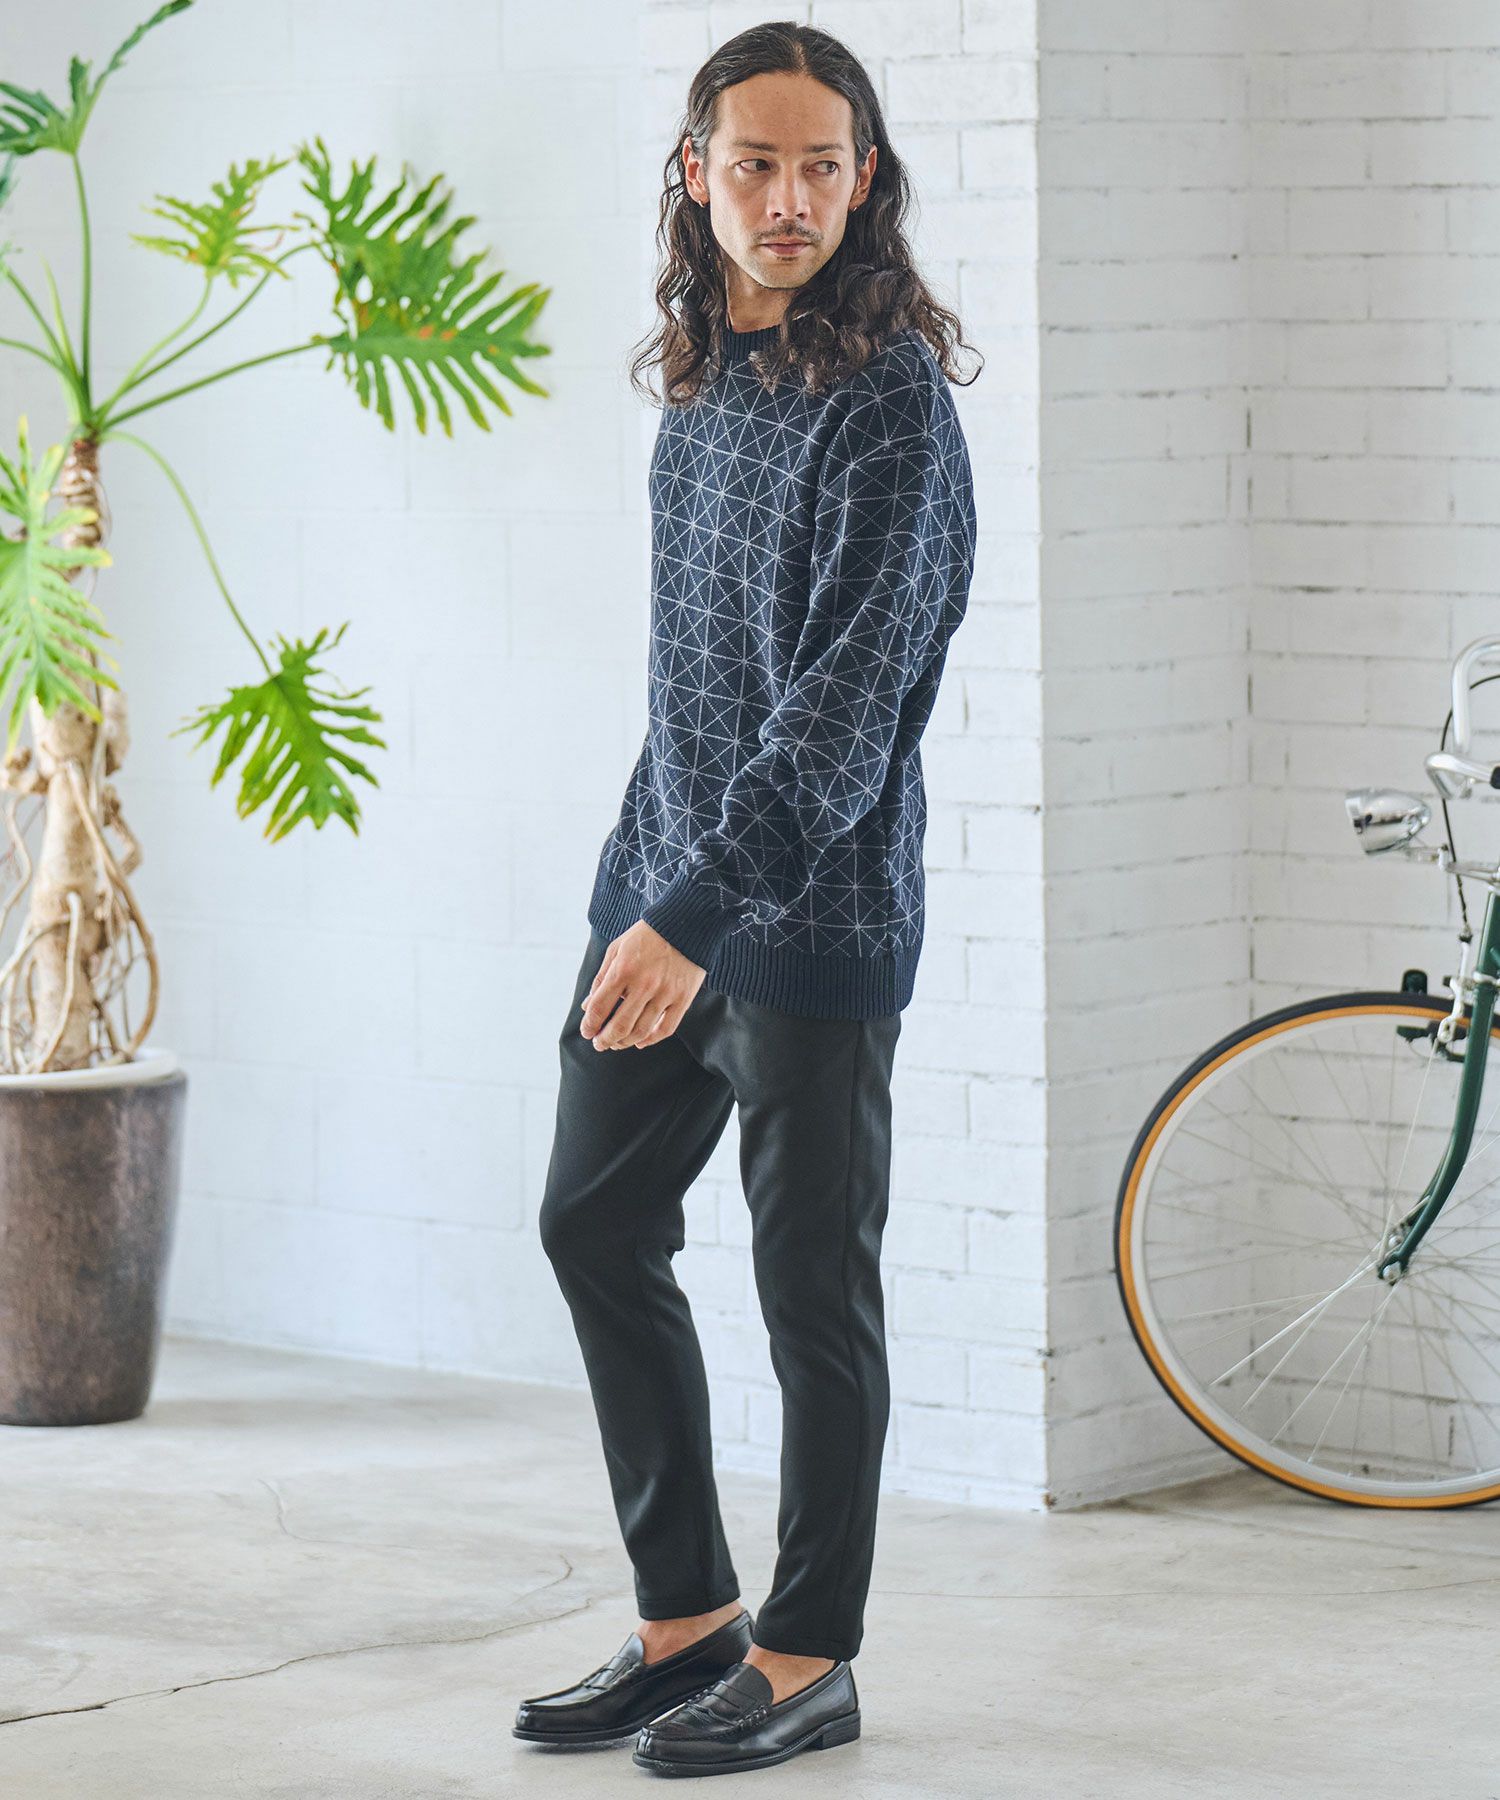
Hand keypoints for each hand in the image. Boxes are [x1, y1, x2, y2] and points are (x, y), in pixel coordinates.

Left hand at [580, 920, 707, 1049]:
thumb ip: (601, 978)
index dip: (589, 1025)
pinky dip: (651, 1040)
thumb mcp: (617, 949)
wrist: (686, 924)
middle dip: (605, 1040)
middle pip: (619, 1025)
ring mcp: (665, 993)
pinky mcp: (683, 998)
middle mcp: (644, 984)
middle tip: (599, 1044)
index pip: (599, 1007)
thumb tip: (587, 1007)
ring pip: (641, 1031)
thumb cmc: (646, 936)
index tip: (587, 1032)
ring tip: (617, 1043)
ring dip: (625, 1042)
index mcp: (623, 969)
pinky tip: (641, 1041)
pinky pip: (665, 1029)